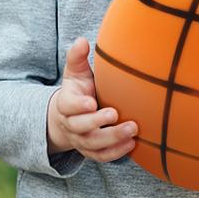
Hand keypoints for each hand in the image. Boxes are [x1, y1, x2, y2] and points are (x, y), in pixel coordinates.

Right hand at [46, 37, 137, 161]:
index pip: (68, 107)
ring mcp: (81, 140)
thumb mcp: (75, 72)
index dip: (79, 106)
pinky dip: (116, 153)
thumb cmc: (78, 89)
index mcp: (66, 104)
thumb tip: (82, 41)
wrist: (71, 116)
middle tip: (116, 114)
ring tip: (132, 130)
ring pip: (93, 144)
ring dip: (112, 139)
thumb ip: (77, 57)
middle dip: (98, 122)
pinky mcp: (92, 151)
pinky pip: (102, 156)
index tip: (92, 102)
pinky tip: (132, 144)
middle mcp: (71, 124)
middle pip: (81, 128)